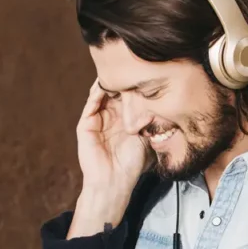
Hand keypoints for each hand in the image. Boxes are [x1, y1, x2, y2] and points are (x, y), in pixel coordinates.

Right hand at [68, 80, 152, 237]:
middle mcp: (110, 117)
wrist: (115, 182)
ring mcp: (97, 120)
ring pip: (103, 94)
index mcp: (124, 120)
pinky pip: (92, 103)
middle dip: (124, 79)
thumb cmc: (132, 164)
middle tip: (133, 66)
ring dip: (112, 83)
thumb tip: (162, 99)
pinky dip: (99, 92)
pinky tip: (109, 84)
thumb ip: (150, 119)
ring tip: (121, 71)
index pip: (129, 96)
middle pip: (115, 91)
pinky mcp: (86, 124)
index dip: (136, 84)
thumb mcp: (146, 137)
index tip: (147, 72)